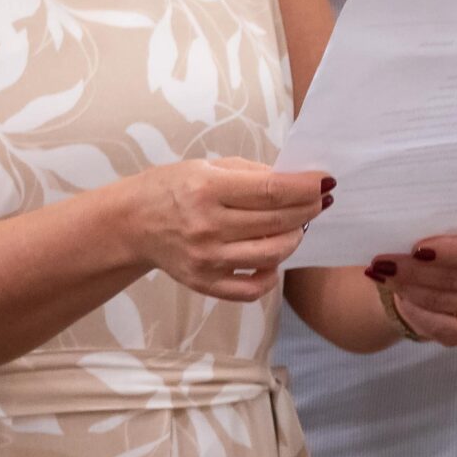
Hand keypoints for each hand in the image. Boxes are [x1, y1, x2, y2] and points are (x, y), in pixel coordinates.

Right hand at [121, 157, 330, 300]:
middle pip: (279, 222)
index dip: (306, 187)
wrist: (130, 223)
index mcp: (206, 189)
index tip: (325, 182)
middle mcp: (207, 226)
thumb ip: (252, 173)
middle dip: (307, 210)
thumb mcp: (206, 167)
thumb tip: (298, 183)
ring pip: (274, 254)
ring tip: (294, 228)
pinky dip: (271, 275)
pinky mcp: (205, 283)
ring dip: (294, 239)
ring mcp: (207, 259)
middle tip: (315, 202)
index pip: (272, 190)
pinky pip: (253, 288)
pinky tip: (270, 259)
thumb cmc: (170, 189)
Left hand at [369, 216, 456, 347]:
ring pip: (449, 301)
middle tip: (382, 264)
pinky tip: (401, 303)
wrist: (425, 276)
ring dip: (411, 290)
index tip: (416, 249)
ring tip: (383, 277)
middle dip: (416, 271)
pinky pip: (448, 328)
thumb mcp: (429, 228)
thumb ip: (424, 228)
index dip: (448, 250)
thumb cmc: (429, 244)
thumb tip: (395, 230)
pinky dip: (420, 316)